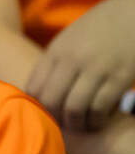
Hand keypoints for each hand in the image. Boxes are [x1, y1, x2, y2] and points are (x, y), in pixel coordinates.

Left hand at [26, 0, 134, 131]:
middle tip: (65, 126)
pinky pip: (101, 106)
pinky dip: (97, 119)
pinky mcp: (120, 76)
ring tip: (84, 126)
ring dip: (78, 124)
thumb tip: (40, 90)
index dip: (38, 107)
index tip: (47, 114)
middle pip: (51, 101)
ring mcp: (96, 68)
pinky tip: (100, 120)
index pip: (33, 88)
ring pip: (74, 108)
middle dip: (55, 119)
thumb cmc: (103, 26)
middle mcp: (72, 60)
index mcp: (56, 51)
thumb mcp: (72, 38)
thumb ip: (56, 61)